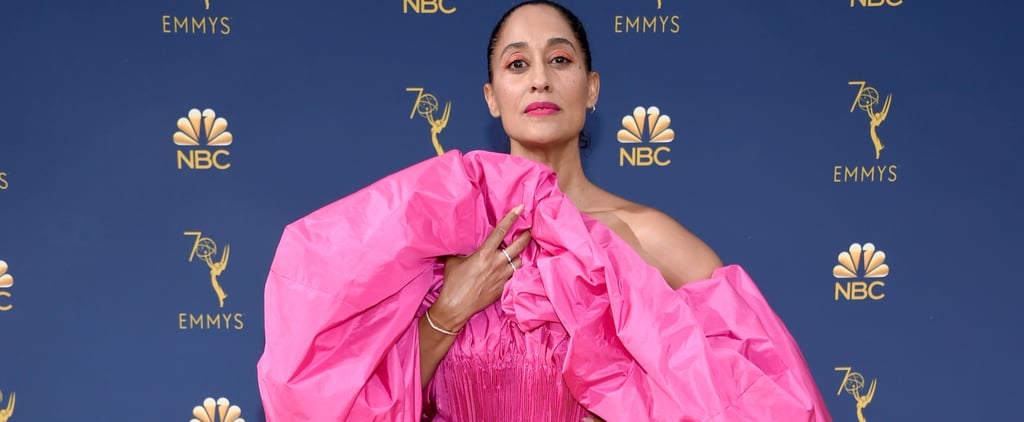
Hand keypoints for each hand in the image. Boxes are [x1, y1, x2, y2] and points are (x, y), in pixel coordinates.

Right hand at [430, 204, 531, 330]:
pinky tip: (514, 268)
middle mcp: (497, 263)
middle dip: (526, 235)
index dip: (512, 217)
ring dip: (520, 255)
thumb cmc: (452, 282)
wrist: (455, 306)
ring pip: (520, 261)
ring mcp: (503, 276)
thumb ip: (461, 249)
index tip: (521, 208)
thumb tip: (458, 241)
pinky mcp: (504, 288)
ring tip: (518, 252)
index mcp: (484, 253)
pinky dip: (516, 270)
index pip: (501, 231)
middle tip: (530, 229)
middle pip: (519, 245)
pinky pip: (516, 275)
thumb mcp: (453, 260)